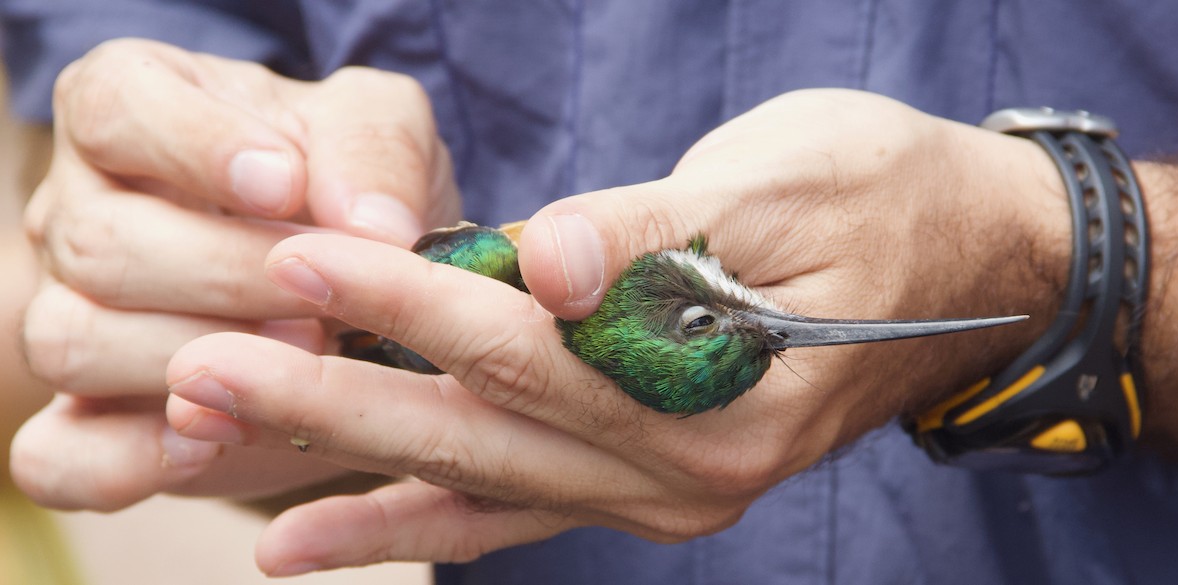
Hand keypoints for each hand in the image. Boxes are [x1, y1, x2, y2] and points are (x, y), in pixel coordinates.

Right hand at [12, 38, 459, 510]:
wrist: (355, 287)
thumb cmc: (349, 185)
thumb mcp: (383, 135)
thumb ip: (377, 152)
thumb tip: (371, 224)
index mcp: (132, 110)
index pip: (116, 108)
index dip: (196, 148)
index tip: (287, 186)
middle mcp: (80, 208)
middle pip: (98, 242)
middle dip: (226, 275)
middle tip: (325, 301)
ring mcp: (70, 314)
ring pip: (69, 340)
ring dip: (190, 359)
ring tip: (299, 359)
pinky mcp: (89, 420)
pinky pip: (58, 455)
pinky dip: (126, 460)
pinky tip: (214, 443)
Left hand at [164, 89, 1070, 572]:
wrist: (968, 258)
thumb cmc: (882, 197)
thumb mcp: (784, 183)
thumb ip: (653, 232)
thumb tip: (536, 262)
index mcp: (729, 396)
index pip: (538, 351)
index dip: (412, 302)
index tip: (298, 257)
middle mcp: (690, 474)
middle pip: (482, 433)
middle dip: (334, 395)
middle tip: (200, 369)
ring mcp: (663, 492)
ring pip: (479, 482)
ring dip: (345, 461)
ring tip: (213, 444)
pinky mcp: (641, 480)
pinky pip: (512, 512)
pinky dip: (414, 521)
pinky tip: (320, 533)